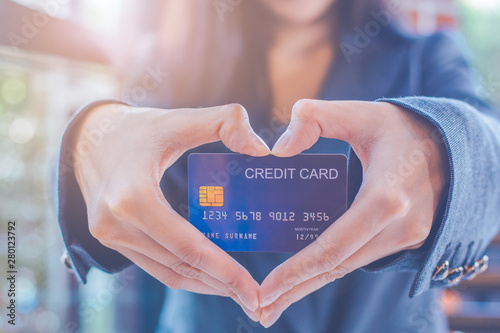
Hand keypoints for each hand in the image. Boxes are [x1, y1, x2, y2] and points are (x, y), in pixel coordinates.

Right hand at [74, 103, 269, 320]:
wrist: (90, 138)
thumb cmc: (139, 129)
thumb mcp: (182, 118)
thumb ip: (226, 122)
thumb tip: (262, 150)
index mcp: (134, 197)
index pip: (188, 247)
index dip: (224, 271)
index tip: (253, 289)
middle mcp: (116, 224)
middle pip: (179, 266)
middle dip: (221, 286)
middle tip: (255, 300)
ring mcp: (109, 236)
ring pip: (166, 272)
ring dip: (204, 285)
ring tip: (237, 291)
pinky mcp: (111, 240)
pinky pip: (154, 264)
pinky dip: (183, 273)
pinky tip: (208, 275)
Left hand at [258, 99, 448, 326]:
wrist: (449, 145)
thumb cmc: (400, 128)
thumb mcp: (358, 112)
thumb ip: (313, 118)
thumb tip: (278, 151)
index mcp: (386, 197)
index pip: (333, 247)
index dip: (296, 271)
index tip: (265, 290)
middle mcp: (399, 227)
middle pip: (337, 268)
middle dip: (296, 291)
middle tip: (261, 311)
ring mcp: (406, 237)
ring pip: (348, 268)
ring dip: (310, 285)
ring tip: (276, 301)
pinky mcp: (405, 239)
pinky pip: (360, 258)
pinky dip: (331, 270)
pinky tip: (307, 277)